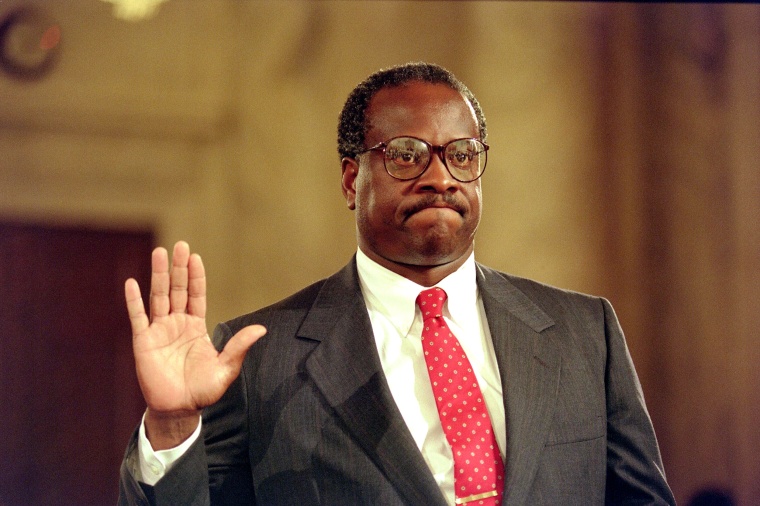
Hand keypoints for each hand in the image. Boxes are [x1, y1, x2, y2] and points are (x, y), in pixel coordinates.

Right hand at [124, 241, 265, 448]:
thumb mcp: (226, 368)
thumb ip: (239, 347)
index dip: (195, 277)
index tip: (195, 257)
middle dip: (178, 268)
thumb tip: (261, 330)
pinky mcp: (143, 342)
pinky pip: (138, 317)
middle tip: (179, 245)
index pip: (196, 295)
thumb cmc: (203, 390)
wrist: (179, 410)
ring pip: (158, 297)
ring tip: (159, 252)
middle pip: (177, 290)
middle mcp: (177, 323)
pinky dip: (134, 300)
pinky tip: (132, 282)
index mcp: (196, 326)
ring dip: (158, 275)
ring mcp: (159, 331)